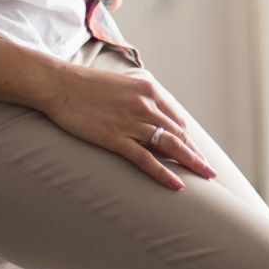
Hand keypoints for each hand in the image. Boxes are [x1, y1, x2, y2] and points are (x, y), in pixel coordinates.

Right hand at [37, 62, 216, 190]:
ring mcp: (132, 122)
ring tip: (206, 178)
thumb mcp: (121, 86)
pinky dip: (164, 173)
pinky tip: (177, 185)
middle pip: (179, 134)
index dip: (188, 140)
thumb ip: (138, 100)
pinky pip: (146, 159)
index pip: (177, 121)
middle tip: (210, 172)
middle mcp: (146, 105)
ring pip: (170, 146)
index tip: (196, 154)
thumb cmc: (86, 86)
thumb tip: (148, 116)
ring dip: (191, 163)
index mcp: (149, 91)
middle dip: (196, 155)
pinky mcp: (115, 137)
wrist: (58, 84)